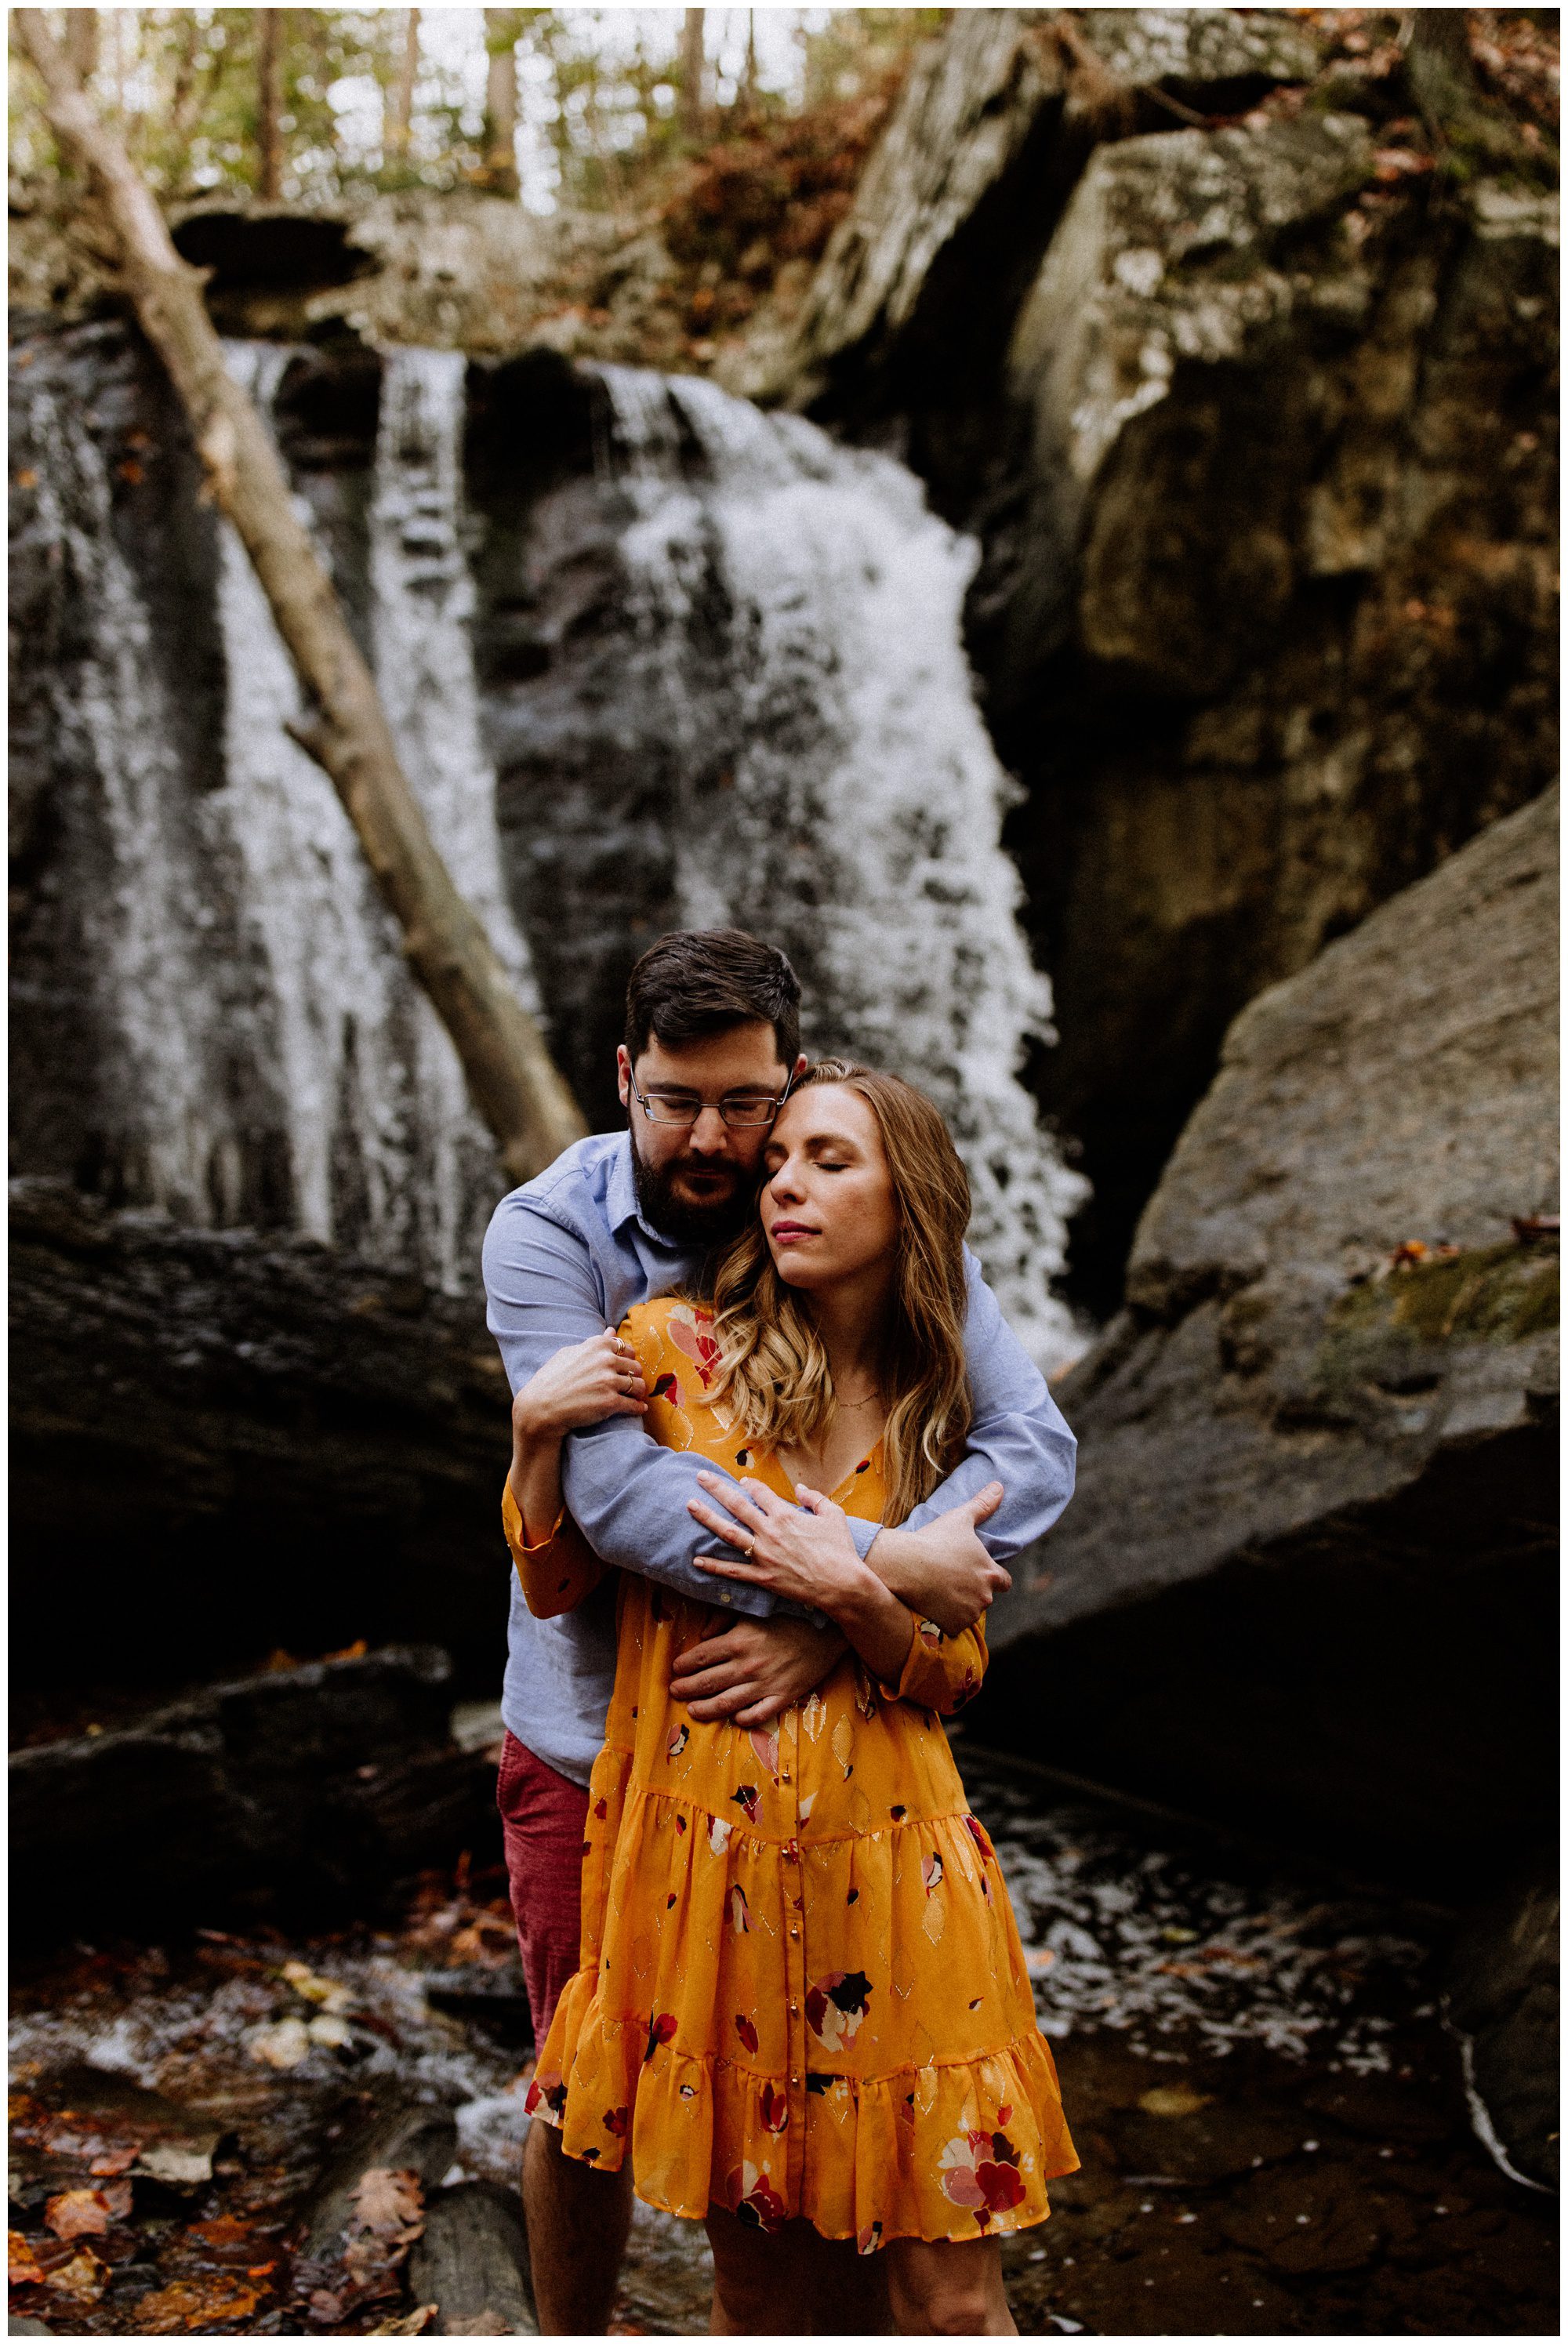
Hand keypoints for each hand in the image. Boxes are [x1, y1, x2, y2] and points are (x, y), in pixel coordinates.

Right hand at [511, 1329, 645, 1444]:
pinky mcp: (610, 1403)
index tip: (623, 1367)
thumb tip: (612, 1330)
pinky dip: (639, 1408)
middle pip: (635, 1366)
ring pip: (639, 1385)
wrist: (541, 1407)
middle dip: (634, 1376)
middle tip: (629, 1384)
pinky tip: (639, 1409)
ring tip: (634, 1396)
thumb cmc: (552, 1379)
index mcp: (597, 1346)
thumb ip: (594, 1342)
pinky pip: (634, 1405)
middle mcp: (606, 1361)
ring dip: (638, 1392)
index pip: (625, 1347)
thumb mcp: (569, 1353)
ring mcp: (609, 1382)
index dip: (626, 1359)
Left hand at [669, 1615, 846, 1727]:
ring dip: (705, 1709)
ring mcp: (764, 1684)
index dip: (683, 1666)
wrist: (827, 1631)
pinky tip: (734, 1718)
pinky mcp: (782, 1696)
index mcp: (737, 1641)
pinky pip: (758, 1714)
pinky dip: (743, 1719)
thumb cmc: (788, 1616)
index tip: (675, 1670)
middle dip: (686, 1689)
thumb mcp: (752, 1610)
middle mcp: (746, 1666)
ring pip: (726, 1703)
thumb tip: (703, 1636)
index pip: (700, 1658)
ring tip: (692, 1710)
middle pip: (707, 1683)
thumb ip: (723, 1619)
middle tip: (674, 1691)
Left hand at [687, 1473, 868, 1616]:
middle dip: (716, 1488)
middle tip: (700, 1477)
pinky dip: (713, 1566)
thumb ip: (815, 1498)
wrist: (841, 1584)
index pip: (761, 1493)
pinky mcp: (762, 1577)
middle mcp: (769, 1531)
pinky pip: (732, 1571)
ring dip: (707, 1518)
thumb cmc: (841, 1550)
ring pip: (728, 1533)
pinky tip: (696, 1560)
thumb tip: (800, 1488)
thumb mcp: (833, 1516)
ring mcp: (763, 1555)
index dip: (750, 1484)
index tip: (741, 1480)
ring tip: (690, 1505)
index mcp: (785, 1515)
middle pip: (736, 1505)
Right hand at [865, 1484, 1008, 1636]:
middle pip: (985, 1598)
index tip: (976, 1573)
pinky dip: (945, 1619)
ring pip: (969, 1612)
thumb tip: (1000, 1486)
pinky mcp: (951, 1627)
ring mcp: (968, 1614)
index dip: (992, 1577)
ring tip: (939, 1591)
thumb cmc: (934, 1539)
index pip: (1004, 1582)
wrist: (905, 1564)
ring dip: (959, 1606)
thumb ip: (983, 1505)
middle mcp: (984, 1597)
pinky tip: (932, 1604)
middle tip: (951, 1579)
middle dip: (973, 1591)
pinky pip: (952, 1626)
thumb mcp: (960, 1518)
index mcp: (991, 1573)